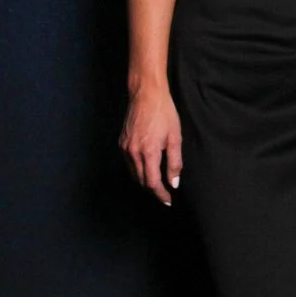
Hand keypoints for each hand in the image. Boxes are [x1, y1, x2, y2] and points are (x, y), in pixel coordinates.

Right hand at [119, 85, 181, 204]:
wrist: (146, 95)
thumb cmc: (164, 114)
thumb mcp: (175, 137)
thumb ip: (174, 162)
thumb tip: (174, 183)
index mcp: (148, 152)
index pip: (153, 182)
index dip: (160, 194)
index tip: (168, 201)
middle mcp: (133, 153)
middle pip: (142, 181)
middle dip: (154, 189)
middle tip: (165, 193)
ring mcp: (124, 148)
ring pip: (134, 173)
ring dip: (145, 180)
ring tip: (158, 183)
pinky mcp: (121, 143)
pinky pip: (128, 163)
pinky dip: (138, 170)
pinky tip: (147, 167)